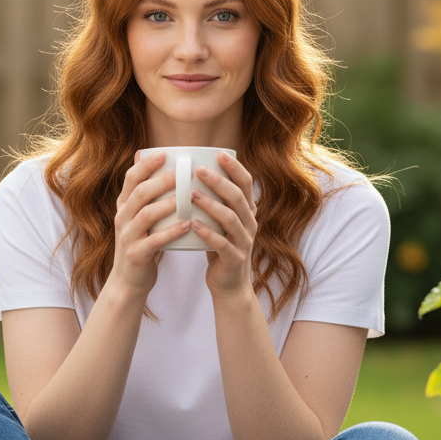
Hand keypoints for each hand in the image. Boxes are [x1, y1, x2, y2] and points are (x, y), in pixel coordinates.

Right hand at [107, 150, 193, 298]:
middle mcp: (122, 219)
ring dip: (168, 204)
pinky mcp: (136, 255)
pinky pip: (155, 241)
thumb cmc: (140, 244)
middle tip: (181, 172)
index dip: (145, 165)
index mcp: (123, 207)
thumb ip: (143, 194)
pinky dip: (171, 232)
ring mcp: (127, 237)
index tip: (163, 154)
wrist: (128, 282)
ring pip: (146, 215)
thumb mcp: (137, 218)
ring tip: (187, 197)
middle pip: (139, 193)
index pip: (130, 179)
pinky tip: (187, 225)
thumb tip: (146, 160)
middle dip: (160, 181)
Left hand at [190, 152, 257, 300]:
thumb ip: (214, 201)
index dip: (235, 168)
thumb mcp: (221, 222)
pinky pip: (222, 244)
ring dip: (210, 205)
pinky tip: (193, 225)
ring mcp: (244, 242)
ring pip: (230, 219)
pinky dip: (207, 234)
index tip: (219, 154)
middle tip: (198, 170)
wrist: (229, 285)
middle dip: (219, 182)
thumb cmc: (219, 248)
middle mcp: (249, 223)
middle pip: (238, 197)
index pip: (246, 184)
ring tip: (191, 195)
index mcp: (247, 211)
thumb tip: (191, 174)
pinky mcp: (234, 259)